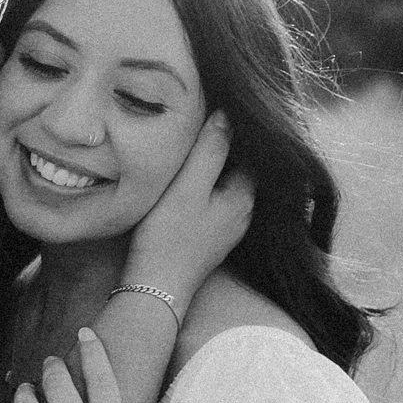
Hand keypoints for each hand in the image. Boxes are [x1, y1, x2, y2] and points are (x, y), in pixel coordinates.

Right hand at [125, 112, 253, 302]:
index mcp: (244, 197)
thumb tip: (227, 115)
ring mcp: (227, 230)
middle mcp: (243, 214)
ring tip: (187, 154)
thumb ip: (210, 149)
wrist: (155, 288)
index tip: (210, 115)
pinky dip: (202, 191)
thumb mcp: (188, 185)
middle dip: (220, 151)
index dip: (230, 132)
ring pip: (223, 188)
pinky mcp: (210, 240)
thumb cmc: (170, 235)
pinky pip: (212, 204)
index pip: (247, 152)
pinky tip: (183, 186)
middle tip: (195, 130)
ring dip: (209, 172)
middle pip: (236, 170)